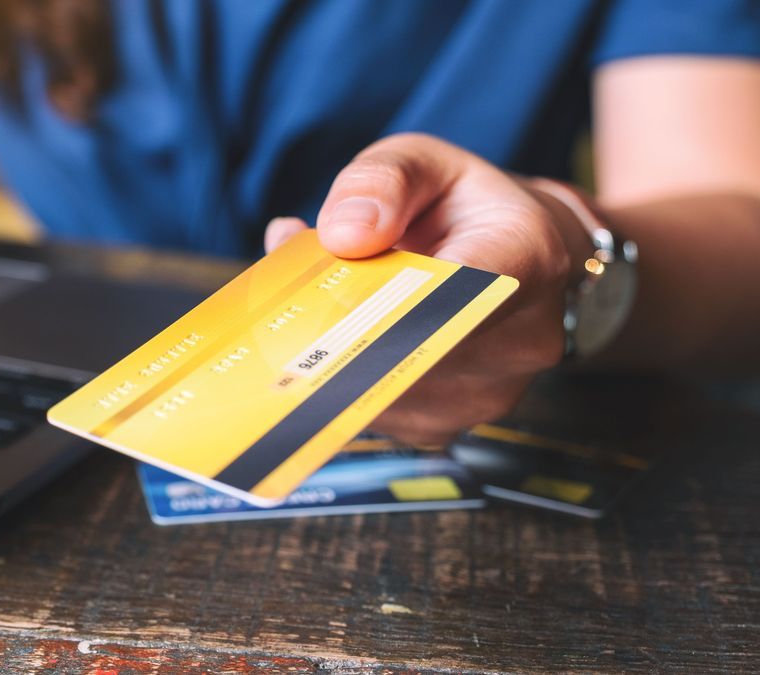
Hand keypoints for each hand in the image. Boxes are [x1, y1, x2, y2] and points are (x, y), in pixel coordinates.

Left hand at [265, 133, 590, 445]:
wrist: (517, 257)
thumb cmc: (462, 205)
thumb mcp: (423, 161)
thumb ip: (381, 180)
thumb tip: (344, 234)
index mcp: (527, 256)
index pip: (458, 293)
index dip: (385, 302)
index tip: (329, 299)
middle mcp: (522, 339)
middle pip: (408, 351)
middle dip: (336, 327)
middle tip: (287, 300)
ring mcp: (486, 394)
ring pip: (380, 390)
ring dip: (330, 354)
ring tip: (307, 307)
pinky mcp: (444, 426)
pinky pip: (373, 411)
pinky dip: (337, 377)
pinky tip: (326, 337)